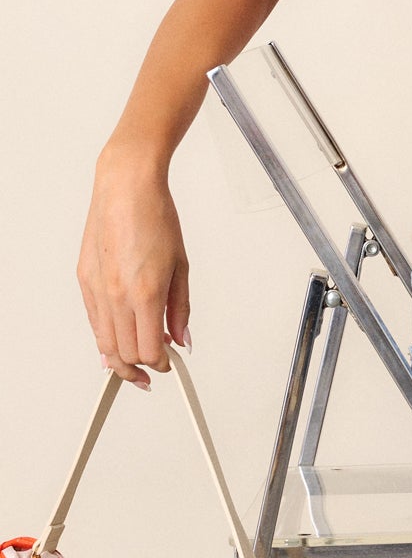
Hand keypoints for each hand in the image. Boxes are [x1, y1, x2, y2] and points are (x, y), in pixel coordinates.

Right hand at [77, 145, 190, 389]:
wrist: (126, 189)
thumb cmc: (155, 218)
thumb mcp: (182, 266)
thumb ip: (181, 308)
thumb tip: (182, 338)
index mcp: (144, 293)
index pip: (148, 351)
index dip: (160, 364)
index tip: (169, 364)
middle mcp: (116, 295)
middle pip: (124, 353)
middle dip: (140, 367)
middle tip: (155, 368)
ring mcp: (96, 289)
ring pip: (105, 343)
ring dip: (121, 357)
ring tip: (137, 360)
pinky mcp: (84, 281)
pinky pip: (94, 321)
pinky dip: (107, 336)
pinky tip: (119, 337)